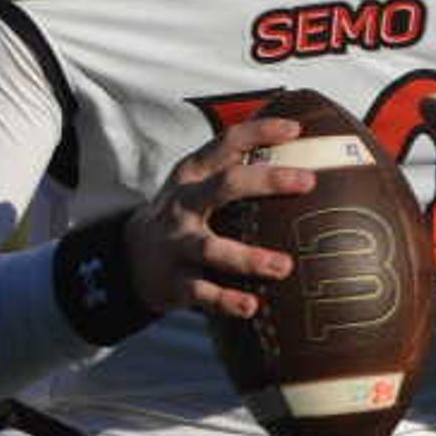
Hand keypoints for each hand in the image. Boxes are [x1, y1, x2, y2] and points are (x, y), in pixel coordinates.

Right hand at [125, 115, 319, 319]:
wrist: (128, 258)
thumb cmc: (181, 217)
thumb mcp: (197, 185)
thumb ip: (234, 171)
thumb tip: (298, 157)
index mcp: (192, 176)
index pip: (225, 143)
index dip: (259, 132)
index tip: (295, 129)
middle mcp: (184, 205)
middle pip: (225, 186)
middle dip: (266, 180)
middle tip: (308, 181)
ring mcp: (177, 244)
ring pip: (211, 248)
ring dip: (248, 257)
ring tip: (284, 266)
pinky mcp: (174, 281)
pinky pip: (202, 292)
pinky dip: (226, 300)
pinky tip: (251, 306)